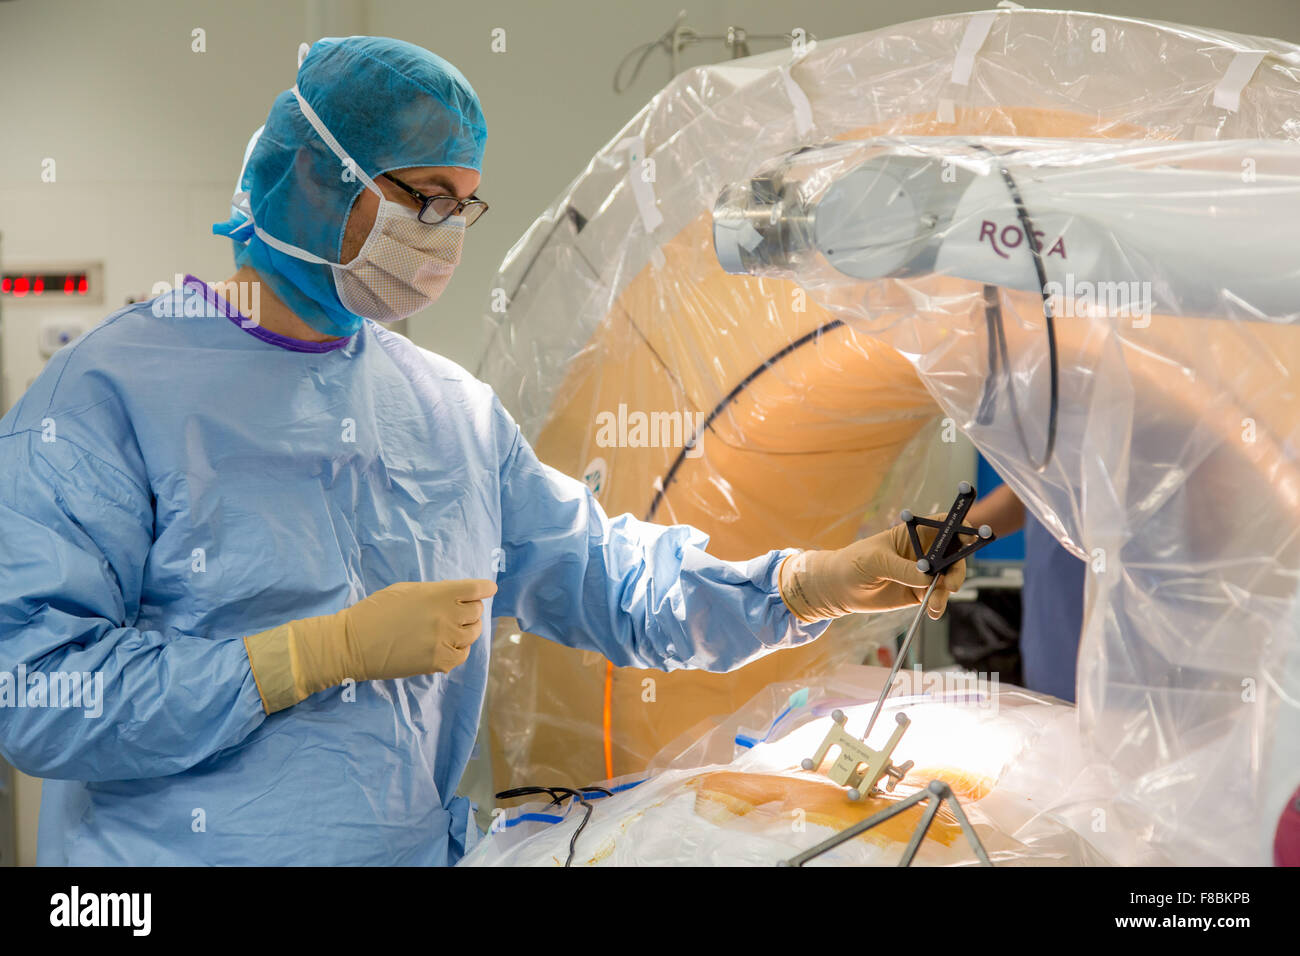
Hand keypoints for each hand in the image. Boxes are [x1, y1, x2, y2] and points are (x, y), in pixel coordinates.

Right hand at [245, 579, 497, 712]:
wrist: (354, 644)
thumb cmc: (376, 610)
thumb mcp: (407, 590)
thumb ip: (436, 593)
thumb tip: (456, 598)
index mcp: (439, 594)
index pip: (476, 590)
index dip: (486, 588)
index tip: (489, 589)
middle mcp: (446, 617)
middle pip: (476, 612)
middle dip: (470, 610)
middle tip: (457, 612)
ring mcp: (444, 641)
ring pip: (472, 634)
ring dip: (466, 630)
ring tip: (450, 630)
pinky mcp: (438, 662)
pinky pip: (461, 655)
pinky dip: (458, 649)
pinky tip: (444, 646)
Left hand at [778, 515, 965, 622]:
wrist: (839, 589)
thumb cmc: (853, 563)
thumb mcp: (875, 561)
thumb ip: (901, 568)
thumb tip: (926, 578)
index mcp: (914, 533)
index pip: (944, 524)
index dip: (961, 526)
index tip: (970, 535)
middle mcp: (924, 552)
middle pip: (954, 554)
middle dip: (958, 567)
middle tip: (952, 583)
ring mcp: (923, 573)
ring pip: (948, 579)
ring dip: (947, 591)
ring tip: (934, 604)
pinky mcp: (918, 593)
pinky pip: (937, 597)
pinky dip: (939, 605)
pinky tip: (933, 612)